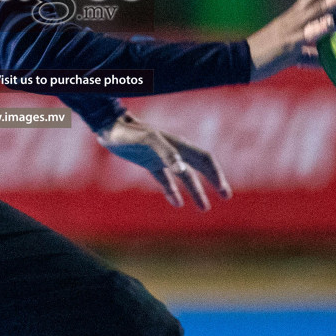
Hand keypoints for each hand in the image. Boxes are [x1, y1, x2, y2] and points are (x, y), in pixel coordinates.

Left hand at [98, 111, 231, 209]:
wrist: (109, 127)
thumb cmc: (129, 133)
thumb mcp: (148, 141)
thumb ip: (166, 153)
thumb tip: (183, 169)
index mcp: (179, 144)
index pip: (205, 159)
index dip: (216, 174)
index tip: (224, 191)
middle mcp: (174, 151)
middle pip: (200, 167)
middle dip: (214, 182)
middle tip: (226, 197)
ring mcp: (162, 157)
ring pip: (185, 177)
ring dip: (196, 191)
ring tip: (204, 208)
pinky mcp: (149, 162)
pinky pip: (165, 180)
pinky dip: (172, 191)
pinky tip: (177, 203)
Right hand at [246, 0, 335, 78]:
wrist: (241, 61)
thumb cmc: (267, 55)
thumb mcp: (293, 50)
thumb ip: (311, 52)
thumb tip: (326, 60)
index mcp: (295, 14)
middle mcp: (294, 16)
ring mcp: (292, 28)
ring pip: (317, 8)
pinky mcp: (289, 44)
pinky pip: (306, 34)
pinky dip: (319, 27)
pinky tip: (332, 22)